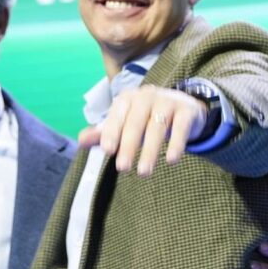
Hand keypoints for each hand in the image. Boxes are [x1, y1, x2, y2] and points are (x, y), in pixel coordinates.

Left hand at [85, 85, 208, 175]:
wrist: (182, 104)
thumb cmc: (145, 116)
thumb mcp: (124, 122)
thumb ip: (104, 132)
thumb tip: (81, 141)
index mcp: (128, 99)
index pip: (117, 115)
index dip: (111, 132)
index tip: (107, 150)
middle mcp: (147, 96)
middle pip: (136, 122)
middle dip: (129, 145)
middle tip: (123, 167)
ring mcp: (168, 101)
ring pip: (158, 126)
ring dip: (150, 150)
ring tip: (144, 172)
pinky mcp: (187, 110)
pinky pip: (181, 127)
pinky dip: (177, 143)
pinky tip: (172, 159)